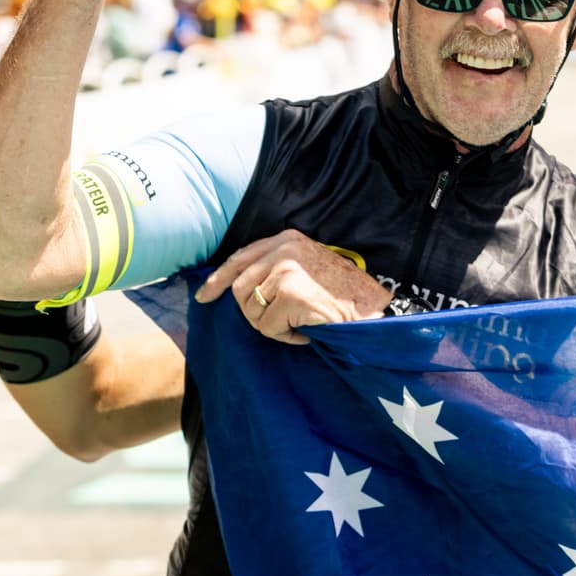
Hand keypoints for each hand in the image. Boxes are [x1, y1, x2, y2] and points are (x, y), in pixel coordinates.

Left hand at [196, 229, 392, 343]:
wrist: (370, 307)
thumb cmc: (341, 292)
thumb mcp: (306, 266)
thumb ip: (275, 267)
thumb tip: (238, 286)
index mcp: (286, 239)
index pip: (239, 258)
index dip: (218, 279)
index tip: (205, 296)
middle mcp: (283, 250)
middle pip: (240, 288)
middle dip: (252, 312)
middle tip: (278, 321)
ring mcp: (286, 271)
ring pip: (251, 309)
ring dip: (271, 325)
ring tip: (297, 323)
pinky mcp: (290, 295)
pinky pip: (268, 327)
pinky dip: (284, 336)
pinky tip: (306, 332)